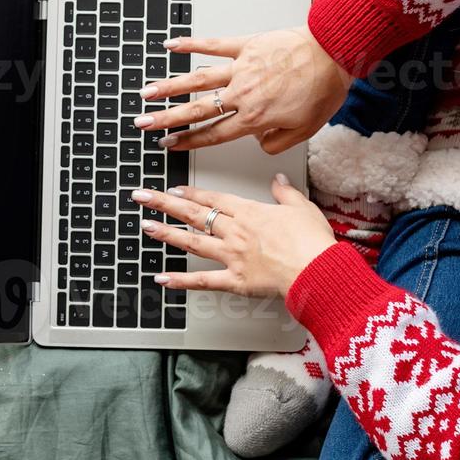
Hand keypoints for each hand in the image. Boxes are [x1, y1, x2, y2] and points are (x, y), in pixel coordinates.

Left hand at [132, 175, 336, 299]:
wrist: (317, 270)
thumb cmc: (313, 242)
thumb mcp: (302, 207)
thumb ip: (285, 192)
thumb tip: (278, 179)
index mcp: (250, 212)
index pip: (214, 198)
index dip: (192, 192)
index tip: (175, 188)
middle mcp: (235, 231)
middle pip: (194, 213)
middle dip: (165, 203)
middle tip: (142, 196)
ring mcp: (232, 255)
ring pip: (192, 241)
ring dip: (166, 233)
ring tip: (146, 227)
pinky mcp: (235, 280)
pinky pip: (203, 280)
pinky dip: (181, 280)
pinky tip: (162, 278)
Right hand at [137, 27, 351, 153]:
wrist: (334, 50)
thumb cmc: (324, 86)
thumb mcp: (306, 129)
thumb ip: (278, 141)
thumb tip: (259, 143)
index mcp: (256, 117)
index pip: (214, 133)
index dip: (189, 141)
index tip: (170, 144)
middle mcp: (242, 93)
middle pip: (196, 109)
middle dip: (166, 119)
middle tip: (144, 123)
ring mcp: (240, 67)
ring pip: (197, 80)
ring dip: (169, 86)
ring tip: (147, 92)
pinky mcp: (245, 45)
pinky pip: (213, 45)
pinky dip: (190, 44)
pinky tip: (171, 45)